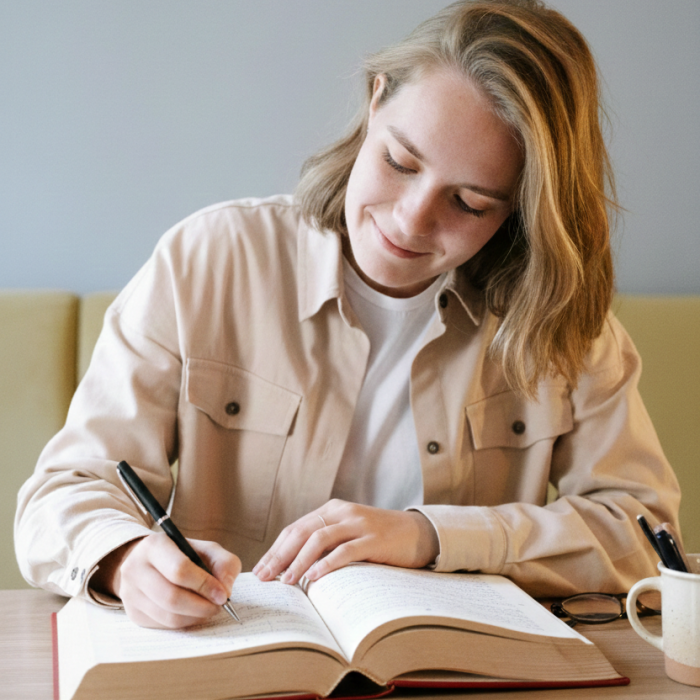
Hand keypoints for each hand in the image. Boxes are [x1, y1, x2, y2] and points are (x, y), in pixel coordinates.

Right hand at [92, 533, 240, 628]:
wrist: (148, 562)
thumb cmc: (182, 555)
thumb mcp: (205, 549)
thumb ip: (224, 563)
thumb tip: (226, 589)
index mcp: (154, 546)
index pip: (179, 570)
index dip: (204, 585)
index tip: (223, 594)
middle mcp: (135, 569)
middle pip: (172, 597)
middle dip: (202, 606)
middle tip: (219, 606)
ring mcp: (130, 593)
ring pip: (168, 616)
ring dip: (195, 617)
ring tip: (209, 608)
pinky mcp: (133, 613)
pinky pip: (163, 626)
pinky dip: (185, 622)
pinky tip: (193, 612)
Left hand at [253, 499, 438, 584]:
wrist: (419, 532)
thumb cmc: (380, 538)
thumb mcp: (349, 533)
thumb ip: (326, 542)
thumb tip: (292, 567)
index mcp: (332, 510)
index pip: (295, 528)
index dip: (275, 549)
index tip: (261, 570)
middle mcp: (342, 512)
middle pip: (302, 532)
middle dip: (279, 556)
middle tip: (264, 577)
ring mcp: (358, 524)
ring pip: (319, 539)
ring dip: (299, 561)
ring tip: (286, 580)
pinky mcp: (374, 539)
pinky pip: (345, 550)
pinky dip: (327, 563)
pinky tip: (314, 577)